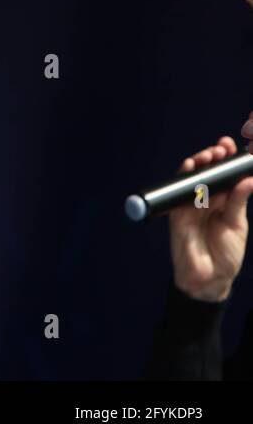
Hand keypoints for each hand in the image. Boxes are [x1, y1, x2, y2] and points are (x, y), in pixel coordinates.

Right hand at [168, 116, 252, 301]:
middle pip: (208, 172)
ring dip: (199, 163)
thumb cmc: (226, 254)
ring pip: (193, 177)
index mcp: (224, 201)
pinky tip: (190, 166)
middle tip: (221, 149)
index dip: (227, 160)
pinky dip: (183, 176)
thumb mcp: (236, 224)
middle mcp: (207, 199)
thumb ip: (238, 201)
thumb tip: (248, 179)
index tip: (232, 146)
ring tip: (208, 155)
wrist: (208, 278)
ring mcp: (191, 204)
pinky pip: (178, 190)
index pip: (225, 176)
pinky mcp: (177, 210)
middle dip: (213, 157)